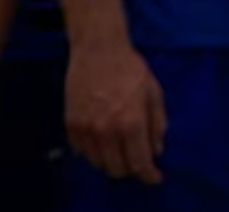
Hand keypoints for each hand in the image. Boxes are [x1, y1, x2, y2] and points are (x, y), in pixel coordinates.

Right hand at [66, 39, 166, 183]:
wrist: (98, 52)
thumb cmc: (131, 69)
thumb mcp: (154, 93)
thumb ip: (157, 124)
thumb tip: (156, 149)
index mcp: (132, 122)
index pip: (139, 162)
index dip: (149, 174)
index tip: (154, 177)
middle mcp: (107, 131)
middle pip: (118, 168)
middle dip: (131, 168)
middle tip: (137, 158)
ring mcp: (86, 130)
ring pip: (99, 163)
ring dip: (112, 161)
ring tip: (121, 147)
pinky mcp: (71, 126)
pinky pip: (83, 152)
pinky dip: (95, 152)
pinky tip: (104, 139)